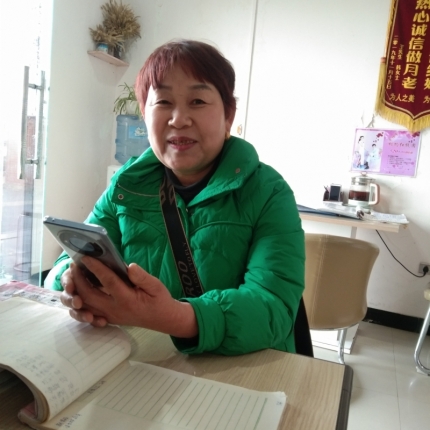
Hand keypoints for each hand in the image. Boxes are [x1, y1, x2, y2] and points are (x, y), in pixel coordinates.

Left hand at [61, 258, 197, 337]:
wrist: (162, 319)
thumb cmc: (159, 300)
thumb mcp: (156, 286)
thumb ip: (142, 277)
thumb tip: (130, 266)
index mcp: (127, 299)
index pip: (108, 281)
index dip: (96, 268)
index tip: (86, 257)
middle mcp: (115, 309)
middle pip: (89, 294)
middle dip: (78, 279)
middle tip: (74, 264)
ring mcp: (109, 316)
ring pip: (85, 304)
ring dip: (76, 290)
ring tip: (73, 274)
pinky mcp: (107, 318)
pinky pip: (89, 310)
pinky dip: (81, 300)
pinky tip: (78, 289)